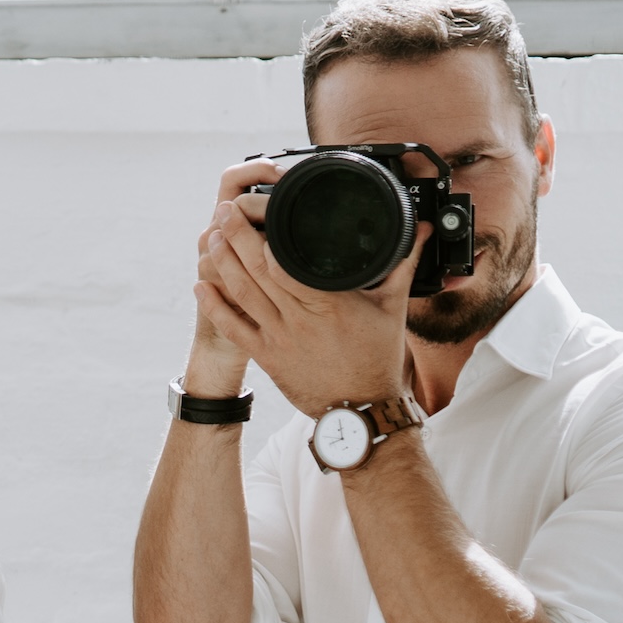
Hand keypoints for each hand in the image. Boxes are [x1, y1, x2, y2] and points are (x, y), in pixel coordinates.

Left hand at [198, 160, 417, 416]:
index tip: (254, 210)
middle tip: (222, 210)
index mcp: (329, 303)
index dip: (265, 236)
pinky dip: (214, 307)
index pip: (287, 264)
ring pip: (242, 294)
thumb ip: (402, 264)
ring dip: (222, 263)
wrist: (362, 411)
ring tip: (210, 235)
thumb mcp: (393, 308)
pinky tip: (200, 285)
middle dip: (235, 237)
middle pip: (258, 272)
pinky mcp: (266, 357)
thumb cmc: (378, 357)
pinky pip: (233, 329)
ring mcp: (278, 339)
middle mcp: (299, 319)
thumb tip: (421, 229)